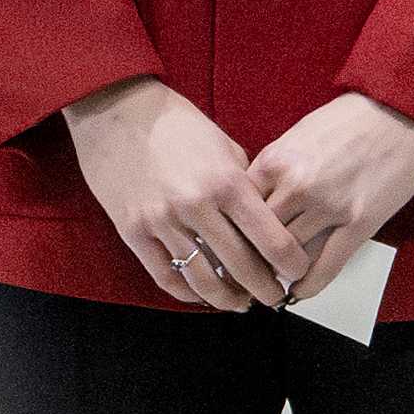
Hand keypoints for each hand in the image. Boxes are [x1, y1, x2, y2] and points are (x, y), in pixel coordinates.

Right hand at [62, 77, 298, 313]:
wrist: (117, 110)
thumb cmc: (174, 124)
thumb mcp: (223, 146)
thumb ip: (245, 184)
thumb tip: (263, 216)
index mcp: (227, 183)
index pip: (272, 240)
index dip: (290, 265)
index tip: (296, 273)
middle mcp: (197, 206)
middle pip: (242, 267)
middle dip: (264, 289)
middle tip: (273, 297)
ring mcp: (162, 222)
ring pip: (203, 279)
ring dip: (227, 298)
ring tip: (240, 304)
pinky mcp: (133, 231)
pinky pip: (165, 275)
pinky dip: (187, 292)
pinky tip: (201, 295)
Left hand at [242, 91, 413, 285]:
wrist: (400, 111)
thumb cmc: (351, 119)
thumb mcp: (296, 137)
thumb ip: (274, 171)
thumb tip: (256, 204)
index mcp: (274, 161)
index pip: (238, 210)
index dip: (233, 232)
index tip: (230, 247)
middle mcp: (296, 185)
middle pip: (258, 237)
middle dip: (252, 256)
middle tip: (248, 270)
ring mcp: (328, 206)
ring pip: (289, 254)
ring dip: (281, 271)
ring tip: (274, 281)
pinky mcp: (359, 222)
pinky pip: (326, 265)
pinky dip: (309, 284)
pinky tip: (300, 291)